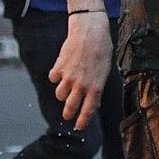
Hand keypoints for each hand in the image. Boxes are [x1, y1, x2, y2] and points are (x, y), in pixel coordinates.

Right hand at [48, 13, 113, 128]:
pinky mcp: (58, 68)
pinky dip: (57, 76)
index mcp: (96, 86)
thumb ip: (97, 86)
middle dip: (68, 113)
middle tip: (68, 115)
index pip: (88, 110)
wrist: (90, 30)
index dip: (83, 121)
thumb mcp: (105, 70)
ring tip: (69, 87)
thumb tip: (93, 100)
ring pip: (60, 95)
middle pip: (70, 107)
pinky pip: (53, 79)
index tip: (79, 128)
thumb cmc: (102, 49)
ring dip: (63, 94)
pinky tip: (63, 69)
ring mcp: (68, 77)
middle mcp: (81, 85)